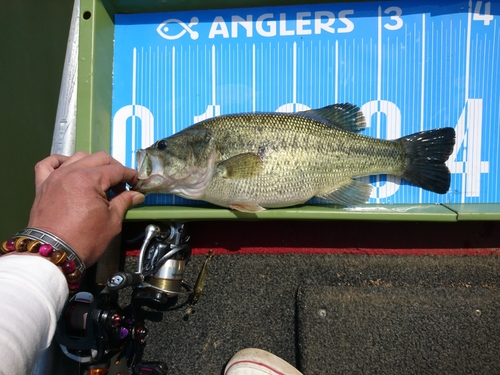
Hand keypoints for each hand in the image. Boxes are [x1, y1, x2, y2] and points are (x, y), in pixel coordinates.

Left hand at [28, 151, 144, 266]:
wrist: (53, 254)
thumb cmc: (84, 240)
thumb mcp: (112, 222)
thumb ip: (124, 202)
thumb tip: (136, 195)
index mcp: (89, 180)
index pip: (116, 170)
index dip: (130, 175)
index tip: (136, 182)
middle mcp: (71, 172)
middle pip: (99, 159)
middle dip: (115, 168)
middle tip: (121, 185)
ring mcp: (54, 177)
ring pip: (78, 157)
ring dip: (93, 165)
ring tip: (99, 181)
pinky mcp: (42, 185)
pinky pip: (48, 163)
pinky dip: (60, 161)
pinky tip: (69, 167)